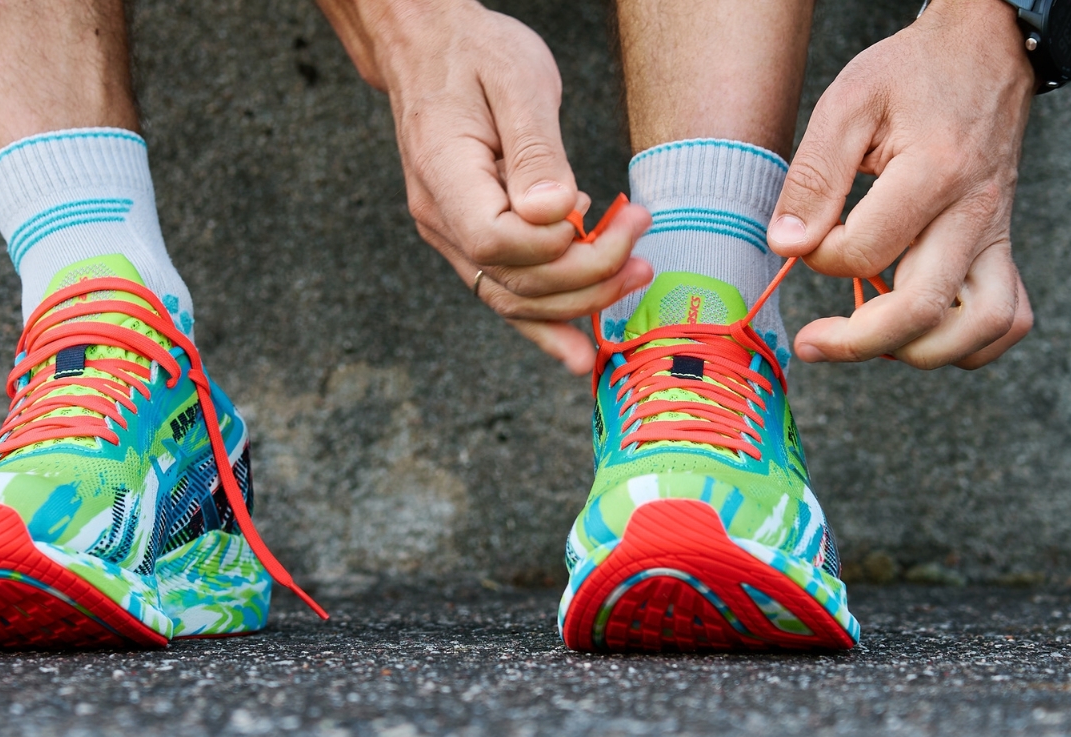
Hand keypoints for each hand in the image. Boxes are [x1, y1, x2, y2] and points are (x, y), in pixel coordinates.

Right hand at [318, 0, 652, 374]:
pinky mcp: (473, 240)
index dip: (553, 245)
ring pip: (512, 298)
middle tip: (641, 242)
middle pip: (513, 279)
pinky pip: (507, 293)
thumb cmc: (475, 54)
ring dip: (579, 300)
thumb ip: (534, 149)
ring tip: (636, 275)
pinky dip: (545, 326)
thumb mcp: (514, 80)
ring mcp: (451, 235)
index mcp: (444, 173)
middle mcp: (440, 218)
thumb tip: (556, 211)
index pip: (496, 240)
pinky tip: (578, 354)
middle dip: (587, 273)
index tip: (596, 210)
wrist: (429, 48)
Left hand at [767, 0, 1035, 369]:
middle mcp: (974, 212)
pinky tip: (926, 333)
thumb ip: (814, 177)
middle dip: (858, 342)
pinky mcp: (1003, 244)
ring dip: (922, 351)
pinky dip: (972, 343)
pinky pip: (1010, 317)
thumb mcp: (848, 104)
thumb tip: (787, 245)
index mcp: (932, 173)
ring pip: (981, 328)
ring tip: (873, 340)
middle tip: (813, 342)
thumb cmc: (913, 74)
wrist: (985, 51)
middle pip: (923, 308)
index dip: (820, 258)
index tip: (803, 239)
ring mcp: (996, 233)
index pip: (864, 253)